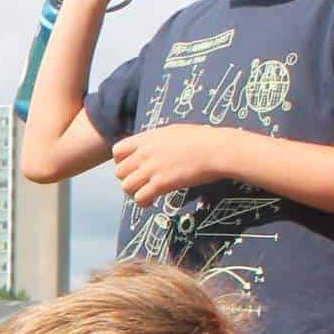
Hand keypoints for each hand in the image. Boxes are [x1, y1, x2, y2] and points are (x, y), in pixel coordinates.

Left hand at [111, 124, 242, 205]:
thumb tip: (155, 145)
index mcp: (146, 138)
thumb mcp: (174, 132)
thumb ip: (157, 140)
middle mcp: (144, 153)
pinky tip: (153, 200)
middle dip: (128, 179)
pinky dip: (144, 202)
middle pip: (119, 172)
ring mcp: (151, 168)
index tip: (134, 167)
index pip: (117, 151)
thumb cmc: (202, 139)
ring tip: (147, 192)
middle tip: (142, 182)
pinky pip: (139, 198)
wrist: (216, 149)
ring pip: (126, 187)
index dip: (122, 161)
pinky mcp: (160, 184)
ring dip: (135, 192)